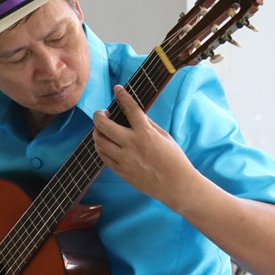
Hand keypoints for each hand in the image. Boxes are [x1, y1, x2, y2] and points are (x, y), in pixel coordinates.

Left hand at [92, 85, 198, 206]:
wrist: (176, 185)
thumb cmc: (174, 159)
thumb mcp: (165, 137)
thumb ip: (148, 124)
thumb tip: (134, 113)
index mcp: (146, 134)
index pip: (130, 109)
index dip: (122, 96)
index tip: (117, 88)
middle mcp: (132, 145)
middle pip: (104, 125)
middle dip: (98, 115)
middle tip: (102, 113)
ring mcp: (124, 159)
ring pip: (99, 141)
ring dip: (97, 131)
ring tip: (102, 128)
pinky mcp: (121, 171)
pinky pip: (103, 156)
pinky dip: (101, 147)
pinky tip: (104, 143)